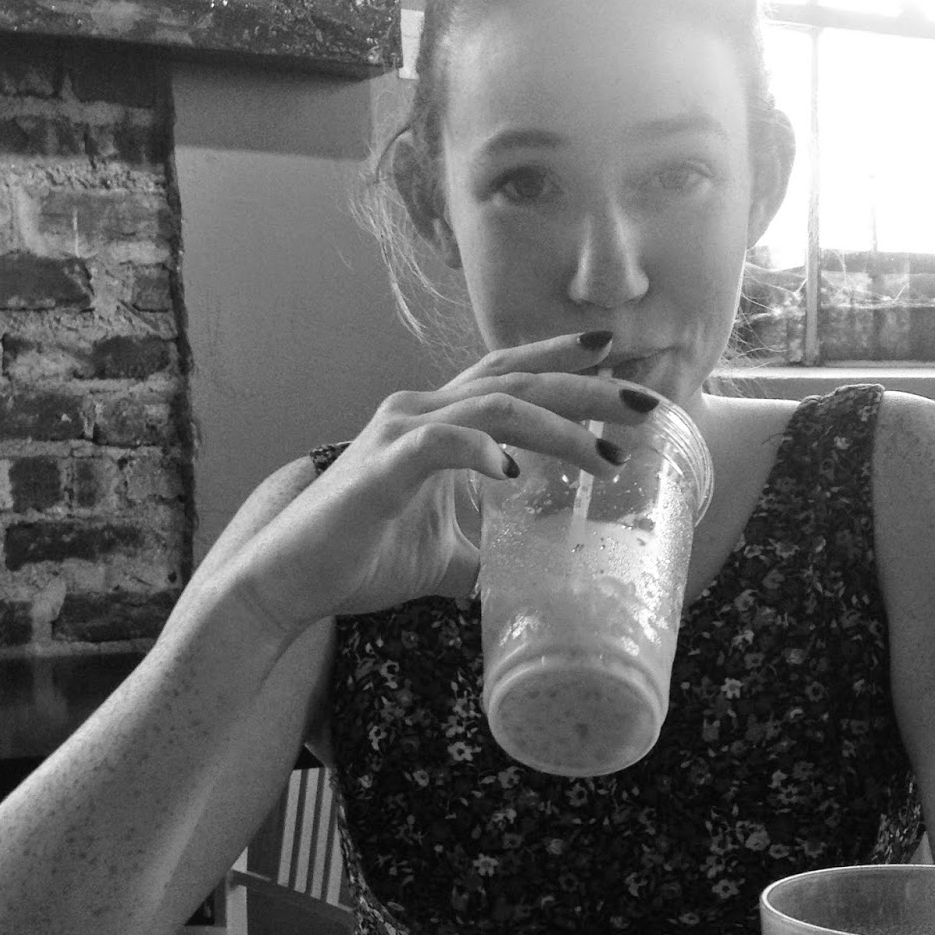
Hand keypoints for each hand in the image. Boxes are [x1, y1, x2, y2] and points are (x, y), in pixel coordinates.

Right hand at [222, 331, 659, 634]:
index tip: (618, 353)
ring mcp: (399, 433)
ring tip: (606, 453)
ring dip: (558, 427)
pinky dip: (482, 451)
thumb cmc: (360, 558)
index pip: (509, 373)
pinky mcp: (382, 467)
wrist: (289, 581)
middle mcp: (420, 411)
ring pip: (494, 406)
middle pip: (516, 380)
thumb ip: (490, 551)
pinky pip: (441, 444)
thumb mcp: (446, 556)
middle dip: (587, 386)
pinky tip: (515, 473)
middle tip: (645, 400)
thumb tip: (540, 577)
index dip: (562, 358)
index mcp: (437, 421)